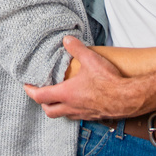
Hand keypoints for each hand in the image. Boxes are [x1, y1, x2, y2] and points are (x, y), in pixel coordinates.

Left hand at [25, 36, 146, 119]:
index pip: (40, 96)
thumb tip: (66, 39)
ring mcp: (82, 114)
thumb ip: (77, 48)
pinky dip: (71, 110)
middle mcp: (71, 107)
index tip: (26, 85)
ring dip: (57, 108)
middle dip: (42, 103)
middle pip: (49, 110)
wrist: (128, 98)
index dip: (30, 90)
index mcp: (66, 94)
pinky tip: (78, 101)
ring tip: (58, 98)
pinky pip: (76, 116)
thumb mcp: (91, 60)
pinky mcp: (93, 116)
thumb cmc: (109, 82)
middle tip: (41, 93)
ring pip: (63, 115)